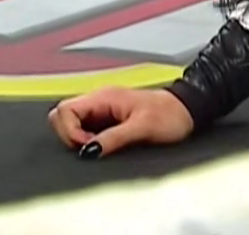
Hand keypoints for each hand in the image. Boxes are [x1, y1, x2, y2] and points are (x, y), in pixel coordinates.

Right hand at [49, 87, 194, 157]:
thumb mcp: (142, 128)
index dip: (70, 131)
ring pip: (71, 122)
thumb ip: (113, 138)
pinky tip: (104, 144)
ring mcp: (102, 109)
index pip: (64, 110)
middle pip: (61, 115)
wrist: (187, 110)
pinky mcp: (107, 118)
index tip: (89, 145)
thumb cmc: (170, 115)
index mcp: (103, 97)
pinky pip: (85, 128)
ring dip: (79, 138)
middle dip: (69, 135)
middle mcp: (99, 100)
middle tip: (92, 147)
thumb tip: (88, 151)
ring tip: (101, 146)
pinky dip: (88, 139)